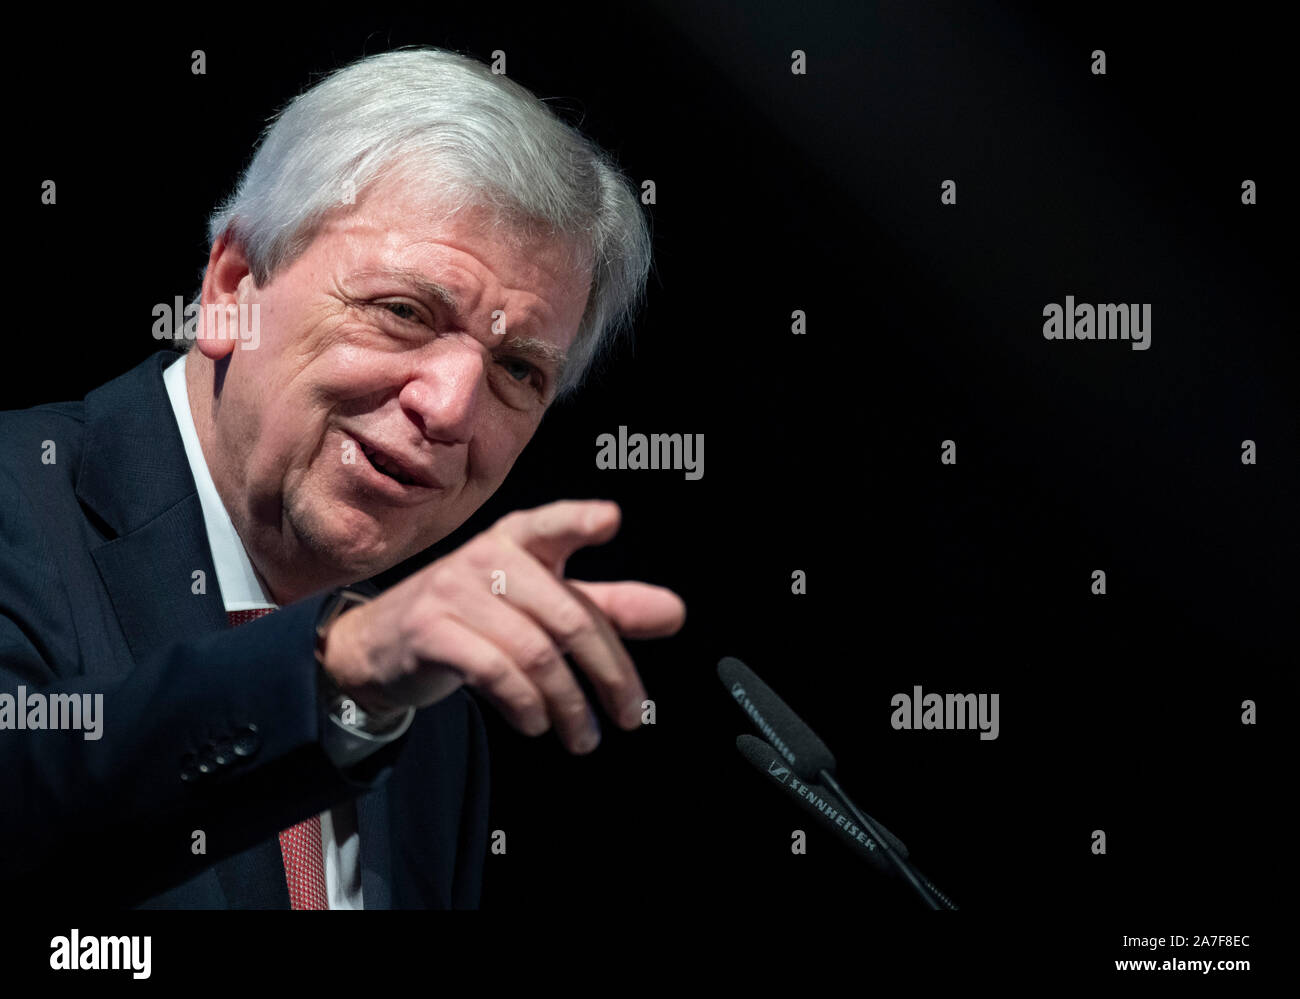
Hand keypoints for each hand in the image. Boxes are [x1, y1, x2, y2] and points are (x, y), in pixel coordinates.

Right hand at [320, 500, 685, 753]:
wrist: (378, 644)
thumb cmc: (472, 616)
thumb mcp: (541, 604)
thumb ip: (606, 606)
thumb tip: (673, 612)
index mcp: (519, 541)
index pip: (552, 524)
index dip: (580, 520)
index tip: (611, 520)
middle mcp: (488, 559)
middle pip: (568, 616)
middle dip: (610, 673)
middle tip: (631, 713)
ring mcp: (454, 593)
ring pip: (535, 653)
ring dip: (570, 705)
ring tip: (585, 735)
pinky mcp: (431, 632)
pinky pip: (495, 672)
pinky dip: (527, 705)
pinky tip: (538, 722)